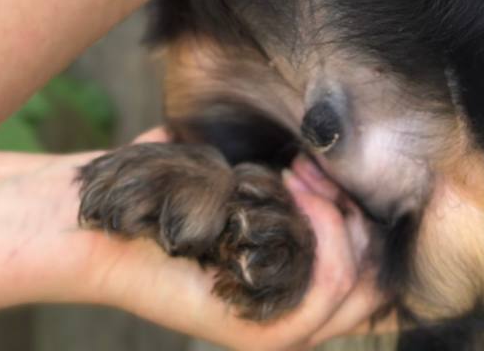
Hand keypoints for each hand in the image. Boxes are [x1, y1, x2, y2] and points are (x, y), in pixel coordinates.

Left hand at [0, 139, 388, 347]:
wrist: (108, 219)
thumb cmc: (167, 192)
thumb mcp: (240, 182)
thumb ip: (289, 182)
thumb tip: (336, 153)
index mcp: (290, 291)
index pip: (371, 276)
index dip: (362, 215)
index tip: (318, 169)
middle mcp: (292, 321)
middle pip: (374, 281)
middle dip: (354, 211)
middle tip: (307, 172)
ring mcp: (281, 331)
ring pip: (360, 282)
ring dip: (337, 214)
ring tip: (296, 179)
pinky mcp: (266, 331)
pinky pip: (332, 283)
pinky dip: (324, 227)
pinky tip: (290, 191)